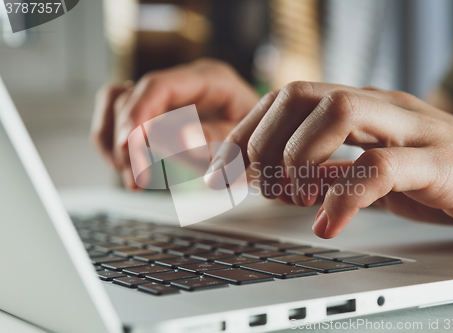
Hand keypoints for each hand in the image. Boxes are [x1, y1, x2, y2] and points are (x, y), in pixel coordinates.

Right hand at [91, 58, 259, 188]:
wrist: (265, 145)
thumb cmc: (259, 144)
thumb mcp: (244, 146)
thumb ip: (210, 140)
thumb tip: (166, 136)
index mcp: (211, 80)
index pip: (159, 85)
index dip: (138, 113)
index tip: (130, 146)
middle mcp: (184, 83)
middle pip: (133, 96)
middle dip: (127, 139)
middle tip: (136, 177)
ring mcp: (168, 96)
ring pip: (117, 103)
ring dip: (115, 141)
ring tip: (132, 178)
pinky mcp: (157, 112)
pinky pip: (119, 116)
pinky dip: (114, 141)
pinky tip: (127, 167)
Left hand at [214, 81, 452, 242]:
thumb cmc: (443, 180)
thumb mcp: (373, 171)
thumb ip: (331, 168)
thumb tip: (277, 180)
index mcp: (364, 108)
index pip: (287, 98)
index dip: (246, 131)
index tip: (224, 169)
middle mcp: (383, 109)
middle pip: (301, 94)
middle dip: (263, 141)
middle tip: (259, 184)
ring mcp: (413, 131)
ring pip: (338, 111)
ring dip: (297, 157)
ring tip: (293, 196)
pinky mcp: (441, 164)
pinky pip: (381, 168)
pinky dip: (342, 197)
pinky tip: (327, 223)